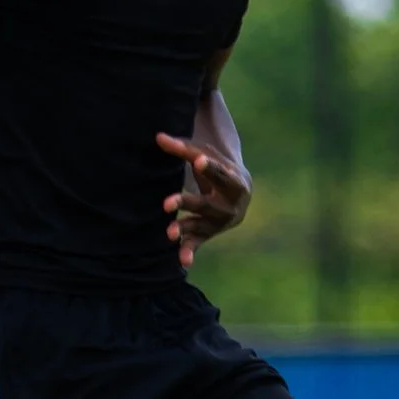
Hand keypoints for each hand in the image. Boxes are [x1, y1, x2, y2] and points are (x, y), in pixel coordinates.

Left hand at [156, 131, 250, 266]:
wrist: (241, 192)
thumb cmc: (218, 167)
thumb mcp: (205, 155)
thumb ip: (183, 149)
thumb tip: (157, 137)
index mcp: (233, 180)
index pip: (220, 172)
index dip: (210, 168)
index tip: (198, 161)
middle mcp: (229, 203)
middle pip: (207, 204)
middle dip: (187, 204)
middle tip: (166, 204)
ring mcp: (220, 221)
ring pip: (201, 225)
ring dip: (185, 228)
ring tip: (169, 233)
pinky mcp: (210, 233)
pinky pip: (199, 243)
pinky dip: (190, 251)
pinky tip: (183, 261)